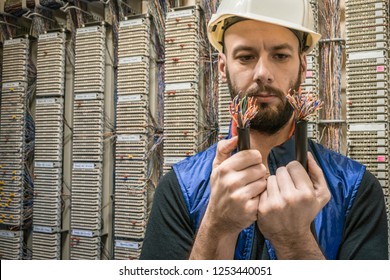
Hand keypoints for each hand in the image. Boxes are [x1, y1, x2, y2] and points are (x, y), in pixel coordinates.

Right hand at [190, 136, 266, 258]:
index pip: (252, 155)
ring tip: (250, 190)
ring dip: (260, 185)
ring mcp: (239, 196)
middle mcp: (230, 182)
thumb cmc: (220, 192)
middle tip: (249, 180)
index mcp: (224, 169)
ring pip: (264, 181)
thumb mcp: (216, 169)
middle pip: (261, 168)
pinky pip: (264, 195)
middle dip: (258, 173)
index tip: (250, 165)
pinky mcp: (248, 208)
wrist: (219, 220)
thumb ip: (223, 150)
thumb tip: (234, 137)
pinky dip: (260, 197)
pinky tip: (252, 200)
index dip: (254, 159)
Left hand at [257, 152, 330, 258]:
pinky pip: (262, 188)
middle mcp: (290, 198)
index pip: (294, 165)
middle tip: (287, 188)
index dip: (294, 171)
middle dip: (284, 177)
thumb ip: (317, 173)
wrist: (291, 236)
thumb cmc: (306, 213)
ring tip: (280, 194)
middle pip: (280, 170)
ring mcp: (275, 203)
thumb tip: (307, 155)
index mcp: (306, 193)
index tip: (295, 179)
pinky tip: (272, 201)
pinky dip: (266, 192)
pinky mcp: (263, 208)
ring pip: (270, 178)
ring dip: (274, 184)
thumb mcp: (321, 196)